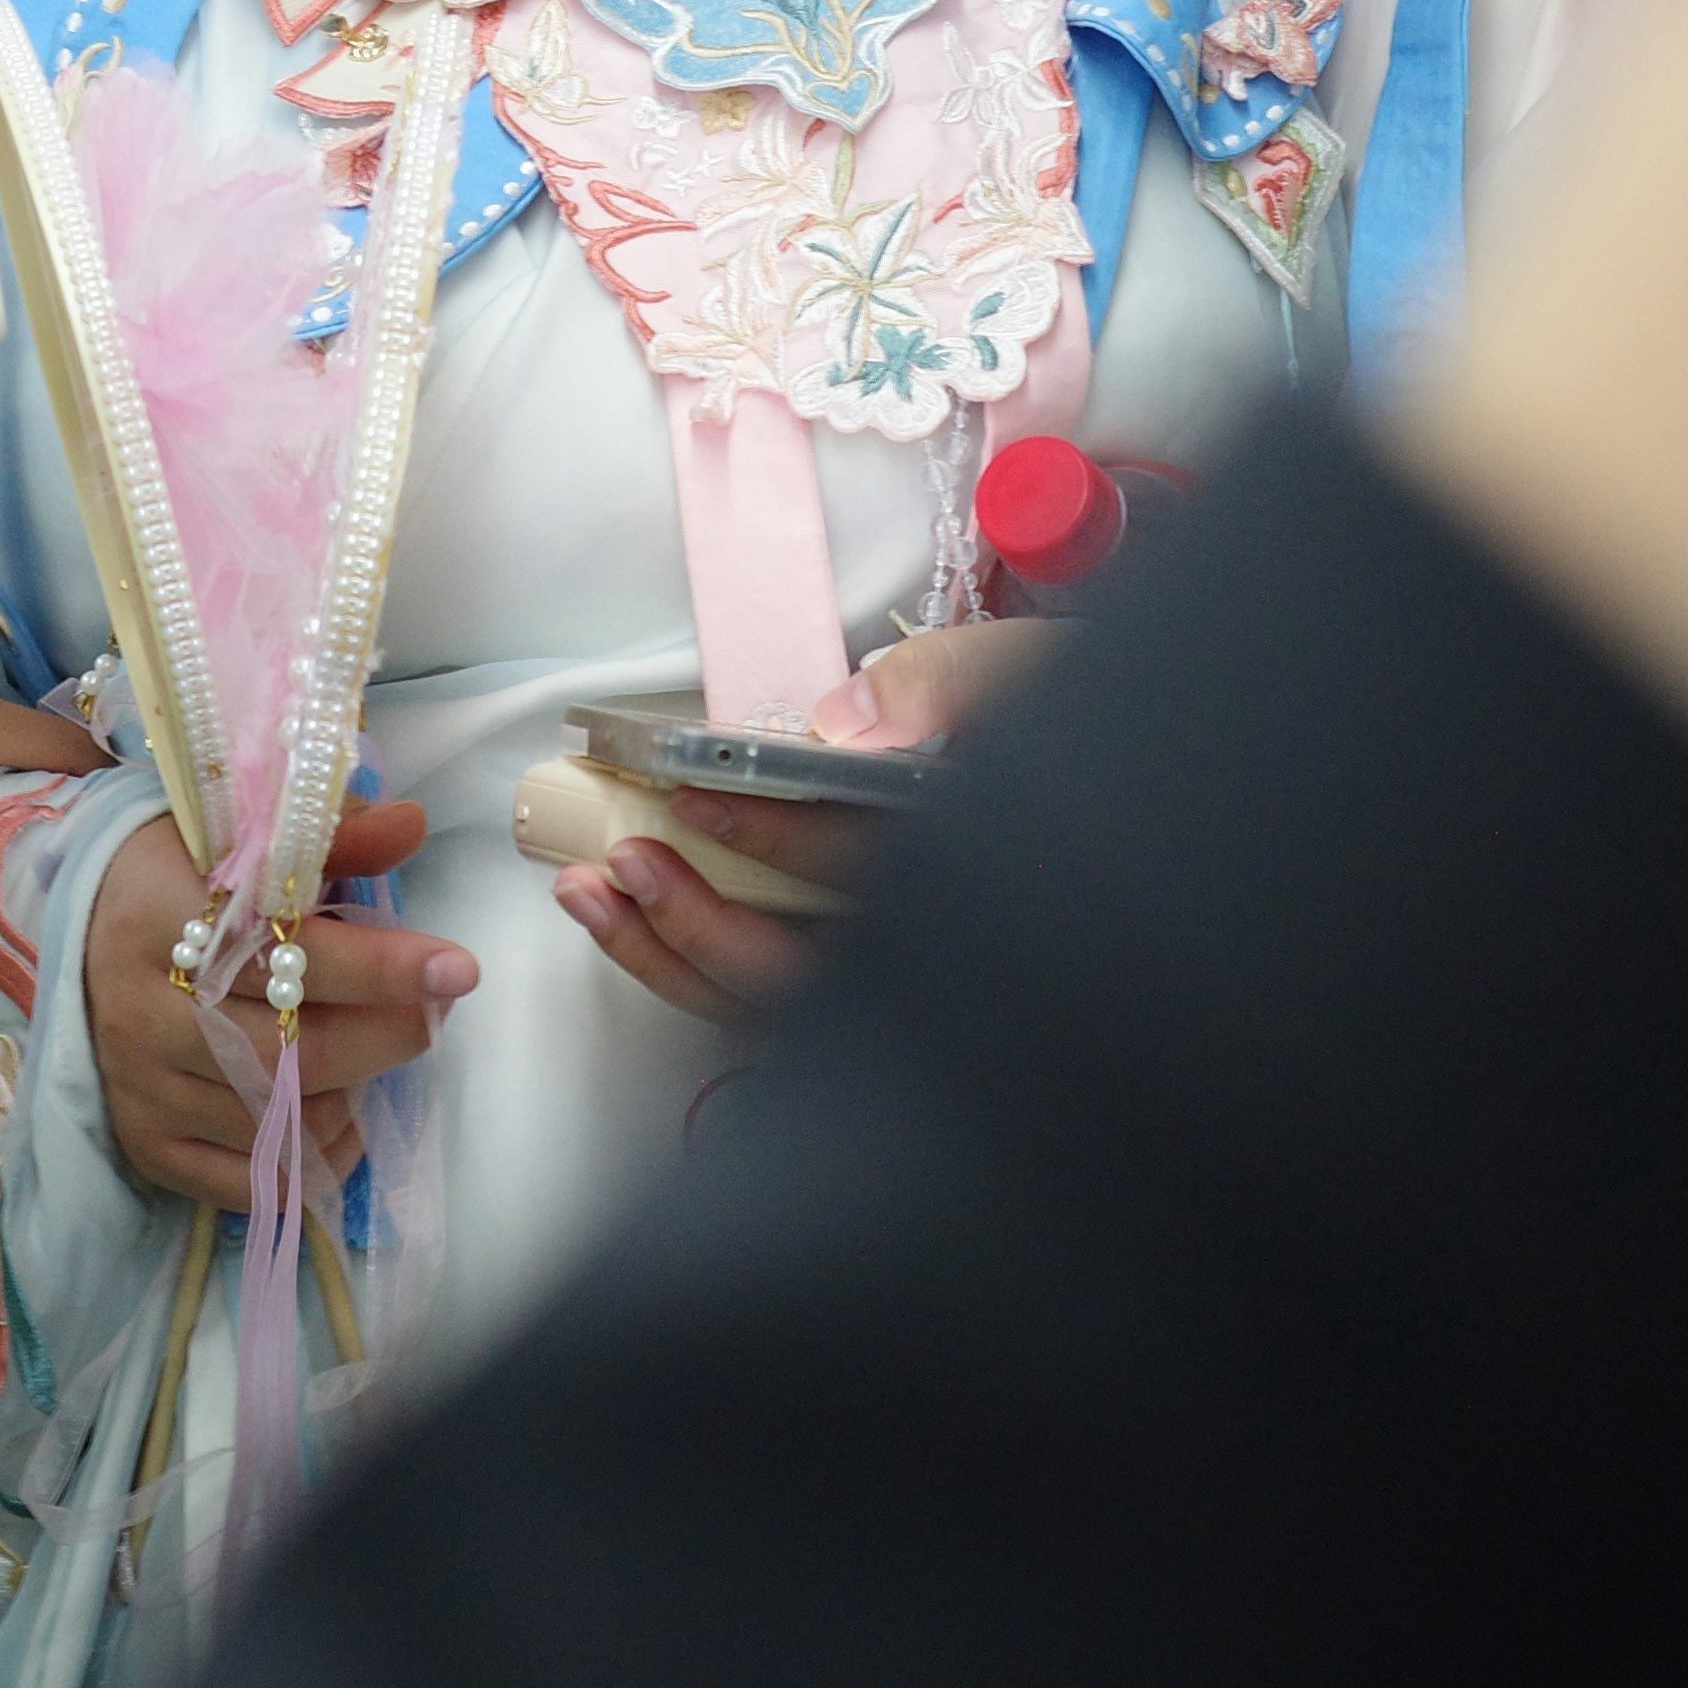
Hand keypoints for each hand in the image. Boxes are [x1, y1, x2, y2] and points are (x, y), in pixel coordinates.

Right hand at [85, 798, 474, 1207]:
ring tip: (375, 1055)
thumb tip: (412, 825)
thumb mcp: (242, 835)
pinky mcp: (144, 1141)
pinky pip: (242, 1182)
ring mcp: (139, 1085)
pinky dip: (307, 1164)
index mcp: (163, 915)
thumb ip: (331, 837)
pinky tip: (336, 1122)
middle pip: (286, 1052)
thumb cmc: (178, 875)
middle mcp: (141, 1009)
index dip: (380, 967)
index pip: (286, 953)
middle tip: (432, 1014)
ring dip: (351, 1097)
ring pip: (273, 1121)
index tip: (457, 968)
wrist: (81, 927)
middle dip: (383, 1038)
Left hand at [552, 622, 1060, 1027]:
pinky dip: (691, 972)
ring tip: (593, 895)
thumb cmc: (1057, 734)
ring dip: (673, 955)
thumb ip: (942, 685)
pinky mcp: (862, 992)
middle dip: (700, 922)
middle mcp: (934, 948)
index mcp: (970, 868)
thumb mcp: (1018, 677)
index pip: (865, 871)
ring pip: (776, 1004)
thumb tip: (845, 722)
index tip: (699, 797)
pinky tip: (630, 927)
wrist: (1093, 799)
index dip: (778, 838)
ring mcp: (897, 983)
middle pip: (804, 973)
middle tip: (626, 860)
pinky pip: (767, 1010)